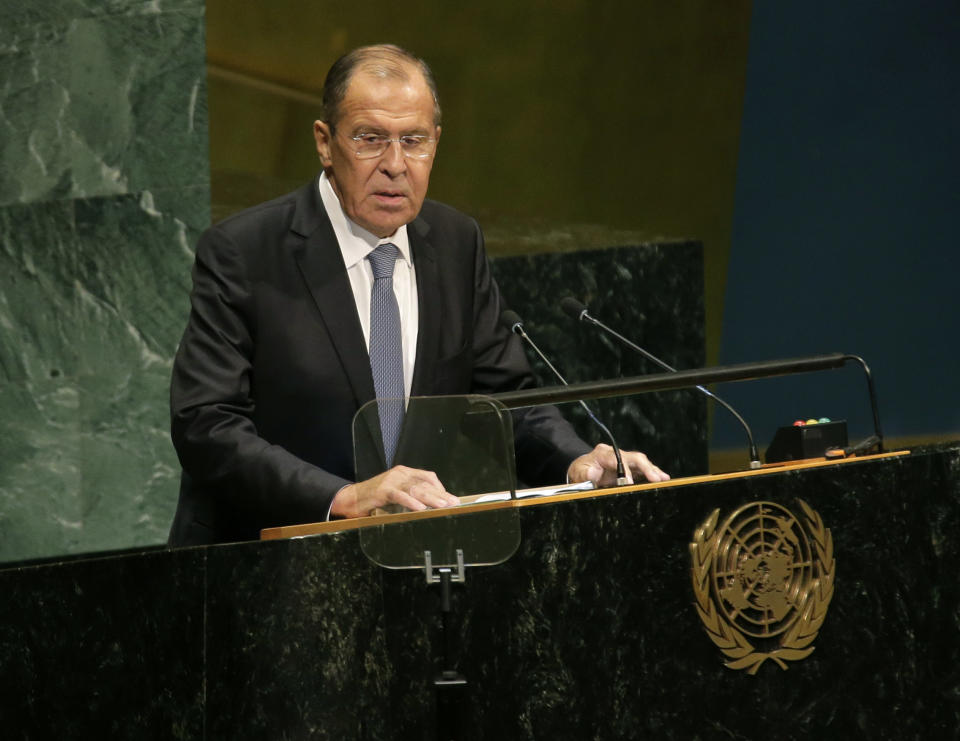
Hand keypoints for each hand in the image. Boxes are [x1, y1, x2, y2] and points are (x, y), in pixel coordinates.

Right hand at [330, 465, 459, 517]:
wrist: (350, 499)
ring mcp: (391, 480)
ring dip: (431, 498)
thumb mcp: (397, 495)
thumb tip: (430, 506)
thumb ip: (411, 496)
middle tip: (454, 503)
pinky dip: (410, 502)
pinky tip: (420, 508)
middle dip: (441, 495)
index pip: (428, 478)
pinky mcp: (382, 490)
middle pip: (425, 484)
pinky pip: (399, 495)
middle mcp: (400, 474)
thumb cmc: (375, 499)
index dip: (441, 489)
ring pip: (415, 489)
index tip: (452, 499)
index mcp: (405, 473)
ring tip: (443, 505)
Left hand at [566, 444, 669, 487]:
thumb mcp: (578, 473)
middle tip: (656, 479)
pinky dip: (651, 473)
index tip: (630, 483)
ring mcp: (623, 458)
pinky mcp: (629, 465)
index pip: (617, 460)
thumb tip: (593, 475)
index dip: (625, 471)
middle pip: (633, 457)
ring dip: (652, 470)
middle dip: (646, 467)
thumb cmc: (581, 471)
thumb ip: (585, 474)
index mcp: (602, 453)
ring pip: (640, 461)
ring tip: (663, 479)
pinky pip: (642, 468)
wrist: (581, 469)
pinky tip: (661, 479)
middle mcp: (615, 453)